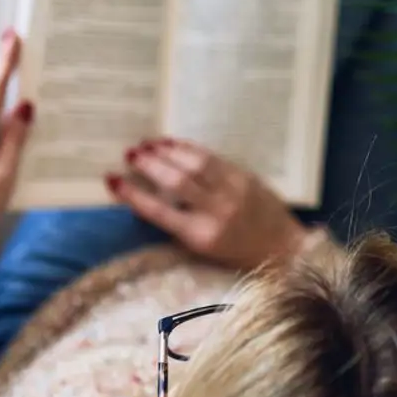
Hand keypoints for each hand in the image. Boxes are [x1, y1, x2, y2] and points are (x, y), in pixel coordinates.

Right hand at [107, 139, 308, 268]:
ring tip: (147, 144)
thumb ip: (178, 226)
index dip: (133, 195)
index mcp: (201, 236)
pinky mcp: (244, 176)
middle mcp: (215, 212)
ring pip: (193, 164)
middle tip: (130, 154)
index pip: (158, 212)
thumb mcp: (204, 250)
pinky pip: (212, 158)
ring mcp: (232, 191)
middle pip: (175, 181)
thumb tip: (146, 202)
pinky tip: (172, 144)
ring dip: (166, 151)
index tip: (113, 180)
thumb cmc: (238, 253)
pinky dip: (189, 149)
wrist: (283, 248)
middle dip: (149, 165)